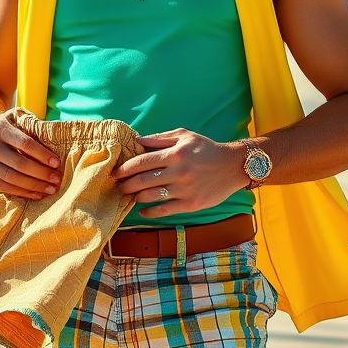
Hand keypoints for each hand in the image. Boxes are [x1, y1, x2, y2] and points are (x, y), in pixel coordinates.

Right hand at [0, 107, 60, 199]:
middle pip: (19, 164)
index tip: (56, 162)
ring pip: (12, 179)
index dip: (42, 154)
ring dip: (34, 186)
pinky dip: (22, 193)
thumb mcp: (12, 117)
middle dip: (41, 174)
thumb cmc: (0, 124)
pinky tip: (36, 194)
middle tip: (57, 179)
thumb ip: (29, 127)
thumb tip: (53, 144)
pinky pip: (4, 187)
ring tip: (50, 189)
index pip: (24, 143)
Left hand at [112, 129, 246, 218]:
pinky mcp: (192, 204)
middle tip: (118, 187)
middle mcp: (179, 171)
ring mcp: (185, 190)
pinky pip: (165, 210)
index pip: (142, 161)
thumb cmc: (206, 148)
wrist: (232, 166)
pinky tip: (143, 210)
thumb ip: (160, 138)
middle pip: (143, 180)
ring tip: (129, 196)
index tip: (115, 172)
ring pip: (151, 196)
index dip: (125, 168)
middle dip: (126, 184)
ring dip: (136, 197)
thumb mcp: (185, 136)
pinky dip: (150, 212)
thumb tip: (138, 140)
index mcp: (175, 153)